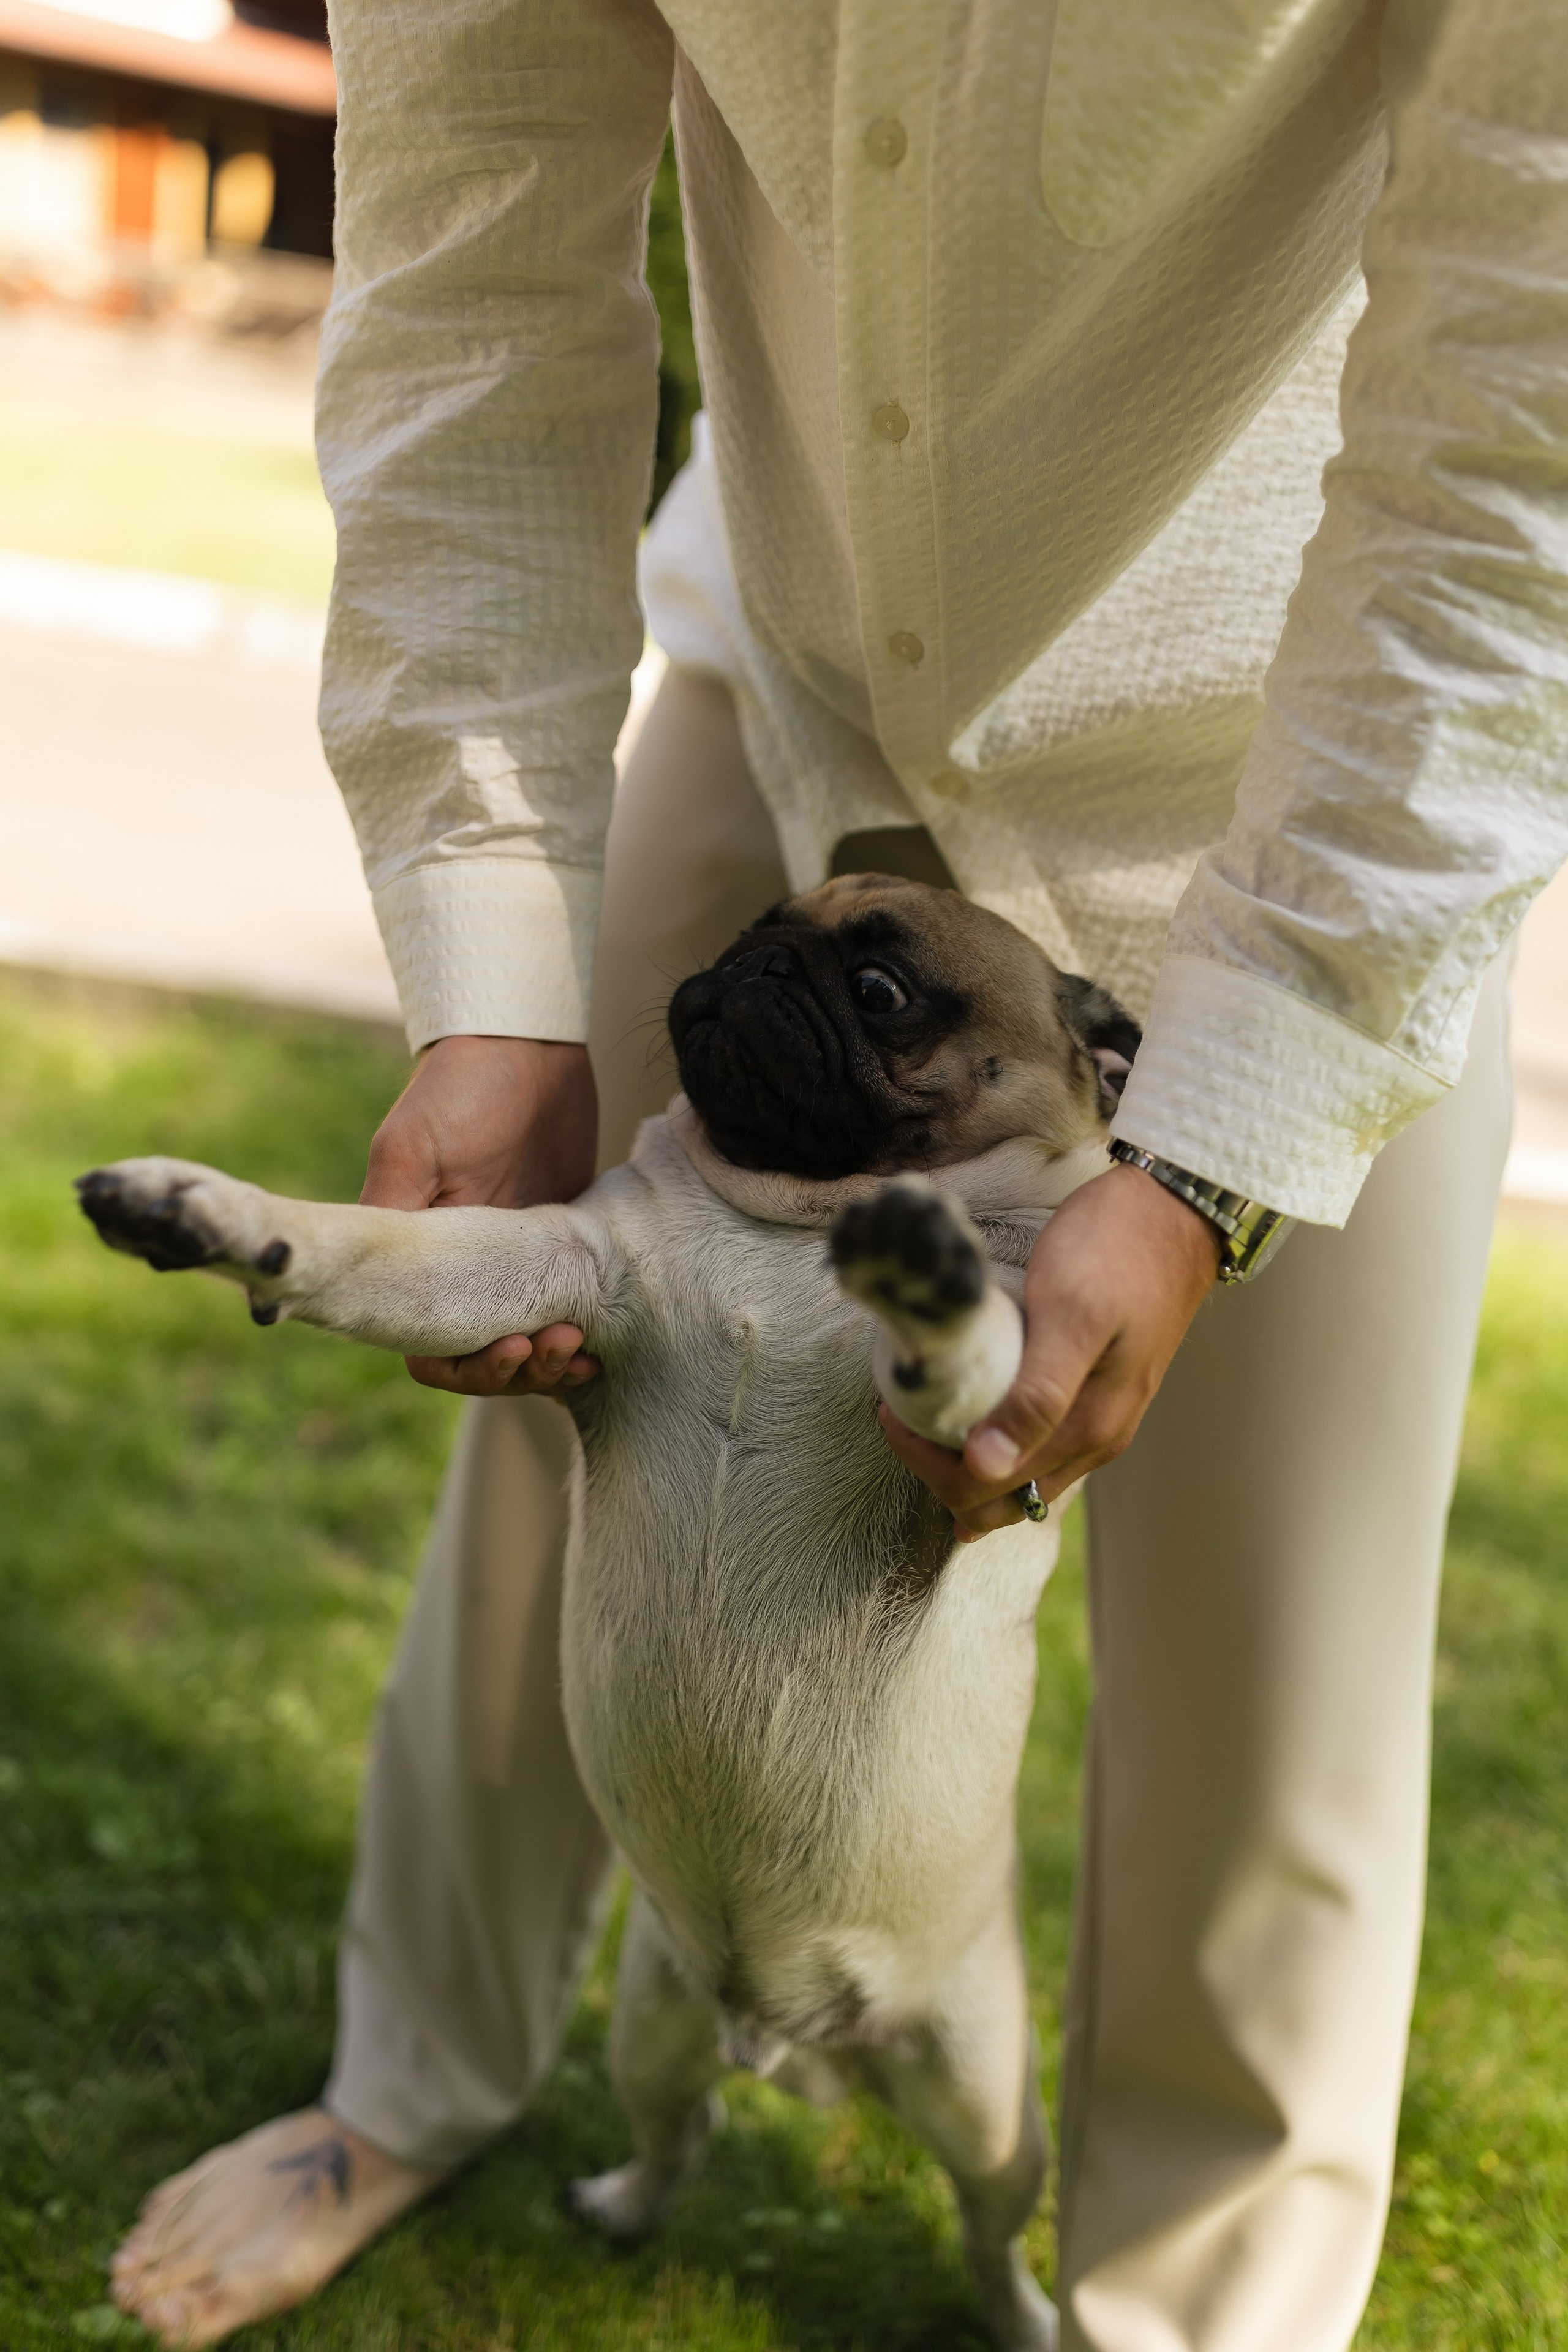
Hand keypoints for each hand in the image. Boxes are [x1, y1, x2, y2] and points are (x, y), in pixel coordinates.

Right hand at [360, 1034, 601, 1396]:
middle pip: (479, 1360)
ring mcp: (515, 1266)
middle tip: (559, 1346)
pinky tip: (602, 1349)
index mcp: (418, 1260)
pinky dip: (581, 1343)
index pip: (426, 1349)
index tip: (510, 1347)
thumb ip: (389, 1215)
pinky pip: (566, 1315)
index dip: (465, 1368)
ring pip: (525, 1348)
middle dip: (517, 1371)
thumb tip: (338, 1285)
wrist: (528, 1045)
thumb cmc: (460, 1090)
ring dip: (551, 1365)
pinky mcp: (560, 1252)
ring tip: (583, 1349)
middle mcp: (462, 1272)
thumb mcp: (412, 1151)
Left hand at [879, 1163, 1219, 1538]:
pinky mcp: (1099, 1393)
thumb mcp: (1069, 1315)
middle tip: (899, 1420)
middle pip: (1005, 1497)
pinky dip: (998, 1440)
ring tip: (924, 1419)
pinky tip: (973, 1413)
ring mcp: (1102, 1418)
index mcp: (1088, 1428)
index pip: (989, 1487)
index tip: (892, 1415)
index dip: (930, 1465)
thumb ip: (1036, 1396)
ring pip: (1023, 1476)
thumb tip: (986, 1466)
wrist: (1174, 1210)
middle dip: (943, 1474)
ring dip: (969, 1463)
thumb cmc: (1116, 1249)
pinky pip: (1040, 1443)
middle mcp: (1098, 1438)